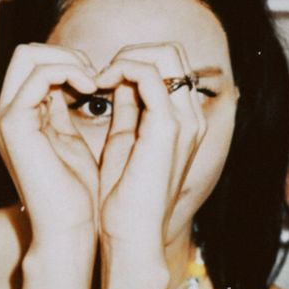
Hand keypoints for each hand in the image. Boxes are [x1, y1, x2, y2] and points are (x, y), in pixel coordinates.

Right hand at [0, 44, 100, 243]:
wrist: (69, 228)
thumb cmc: (76, 193)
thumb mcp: (70, 138)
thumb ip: (64, 108)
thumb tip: (78, 77)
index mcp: (18, 117)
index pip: (35, 64)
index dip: (69, 62)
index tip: (99, 81)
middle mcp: (6, 114)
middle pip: (27, 53)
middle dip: (67, 55)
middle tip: (97, 77)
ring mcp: (5, 117)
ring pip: (30, 55)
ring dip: (70, 60)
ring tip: (95, 82)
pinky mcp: (13, 122)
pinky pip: (39, 74)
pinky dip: (69, 71)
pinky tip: (91, 88)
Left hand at [93, 43, 206, 252]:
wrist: (131, 236)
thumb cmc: (124, 200)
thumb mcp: (125, 142)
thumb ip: (128, 110)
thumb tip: (116, 82)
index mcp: (184, 121)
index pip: (168, 65)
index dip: (133, 61)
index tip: (99, 78)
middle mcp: (192, 116)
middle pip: (171, 52)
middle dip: (130, 52)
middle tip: (98, 74)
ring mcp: (185, 120)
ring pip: (164, 55)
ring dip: (124, 58)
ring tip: (96, 78)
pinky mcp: (168, 126)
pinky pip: (149, 73)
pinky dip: (121, 69)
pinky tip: (98, 84)